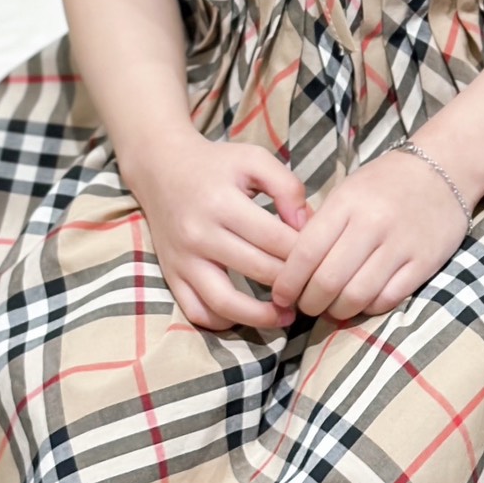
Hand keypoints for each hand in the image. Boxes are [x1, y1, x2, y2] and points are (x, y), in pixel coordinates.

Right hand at [127, 130, 311, 332]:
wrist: (162, 169)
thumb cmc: (216, 164)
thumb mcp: (254, 160)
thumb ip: (287, 186)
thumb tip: (307, 225)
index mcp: (223, 203)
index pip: (274, 239)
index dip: (304, 252)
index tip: (321, 256)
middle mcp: (200, 235)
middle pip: (257, 270)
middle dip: (291, 282)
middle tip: (312, 286)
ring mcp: (183, 259)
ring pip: (225, 303)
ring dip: (261, 316)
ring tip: (286, 316)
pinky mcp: (172, 275)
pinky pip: (196, 311)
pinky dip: (223, 322)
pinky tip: (247, 316)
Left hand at [268, 145, 472, 324]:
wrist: (444, 168)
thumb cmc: (386, 182)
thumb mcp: (347, 191)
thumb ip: (321, 227)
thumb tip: (293, 268)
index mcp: (347, 203)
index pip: (306, 252)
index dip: (288, 282)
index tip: (281, 295)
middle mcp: (373, 224)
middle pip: (328, 281)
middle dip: (310, 302)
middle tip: (307, 306)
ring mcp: (401, 245)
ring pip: (357, 296)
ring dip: (337, 311)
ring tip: (333, 307)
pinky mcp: (425, 262)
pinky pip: (387, 299)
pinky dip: (368, 307)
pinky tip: (362, 300)